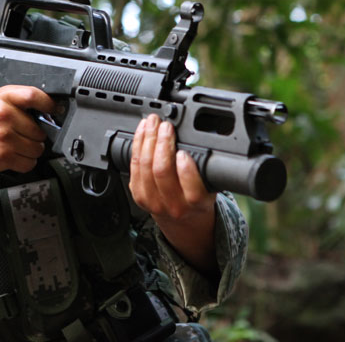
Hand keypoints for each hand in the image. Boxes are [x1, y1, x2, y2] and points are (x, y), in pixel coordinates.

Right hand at [0, 85, 54, 173]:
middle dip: (36, 135)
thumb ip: (24, 98)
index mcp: (4, 98)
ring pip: (37, 149)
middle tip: (24, 133)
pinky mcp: (2, 156)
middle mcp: (3, 116)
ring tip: (19, 144)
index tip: (52, 110)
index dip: (47, 104)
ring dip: (32, 150)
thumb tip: (52, 108)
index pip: (32, 96)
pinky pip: (29, 163)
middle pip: (40, 130)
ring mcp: (3, 137)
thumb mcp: (1, 98)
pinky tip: (16, 154)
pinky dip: (26, 162)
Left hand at [129, 113, 216, 272]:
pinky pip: (134, 167)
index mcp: (196, 204)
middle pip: (162, 172)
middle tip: (166, 126)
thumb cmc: (198, 198)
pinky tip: (142, 133)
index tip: (184, 151)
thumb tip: (204, 137)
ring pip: (145, 167)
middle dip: (162, 144)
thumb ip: (207, 168)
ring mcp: (153, 202)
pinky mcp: (138, 195)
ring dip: (147, 140)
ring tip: (152, 123)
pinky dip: (137, 146)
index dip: (186, 170)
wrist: (182, 221)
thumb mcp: (211, 187)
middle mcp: (174, 206)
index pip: (192, 191)